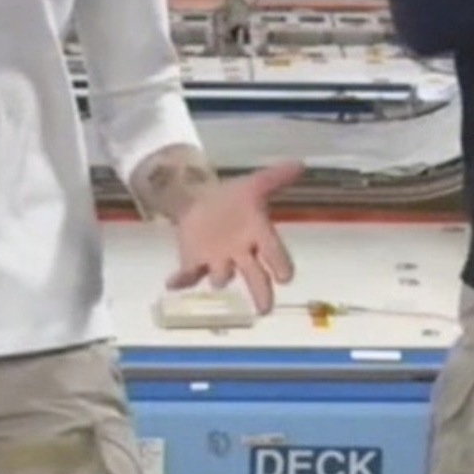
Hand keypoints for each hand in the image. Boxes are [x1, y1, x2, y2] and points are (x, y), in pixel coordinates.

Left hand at [167, 160, 301, 313]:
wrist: (202, 200)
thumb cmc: (233, 199)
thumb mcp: (253, 185)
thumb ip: (276, 177)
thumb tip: (300, 164)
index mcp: (258, 235)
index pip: (274, 252)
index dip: (280, 264)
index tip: (286, 277)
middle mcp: (241, 254)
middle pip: (254, 277)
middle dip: (260, 293)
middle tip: (265, 309)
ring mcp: (217, 261)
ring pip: (221, 275)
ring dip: (220, 276)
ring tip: (218, 277)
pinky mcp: (195, 262)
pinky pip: (189, 275)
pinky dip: (181, 280)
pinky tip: (173, 282)